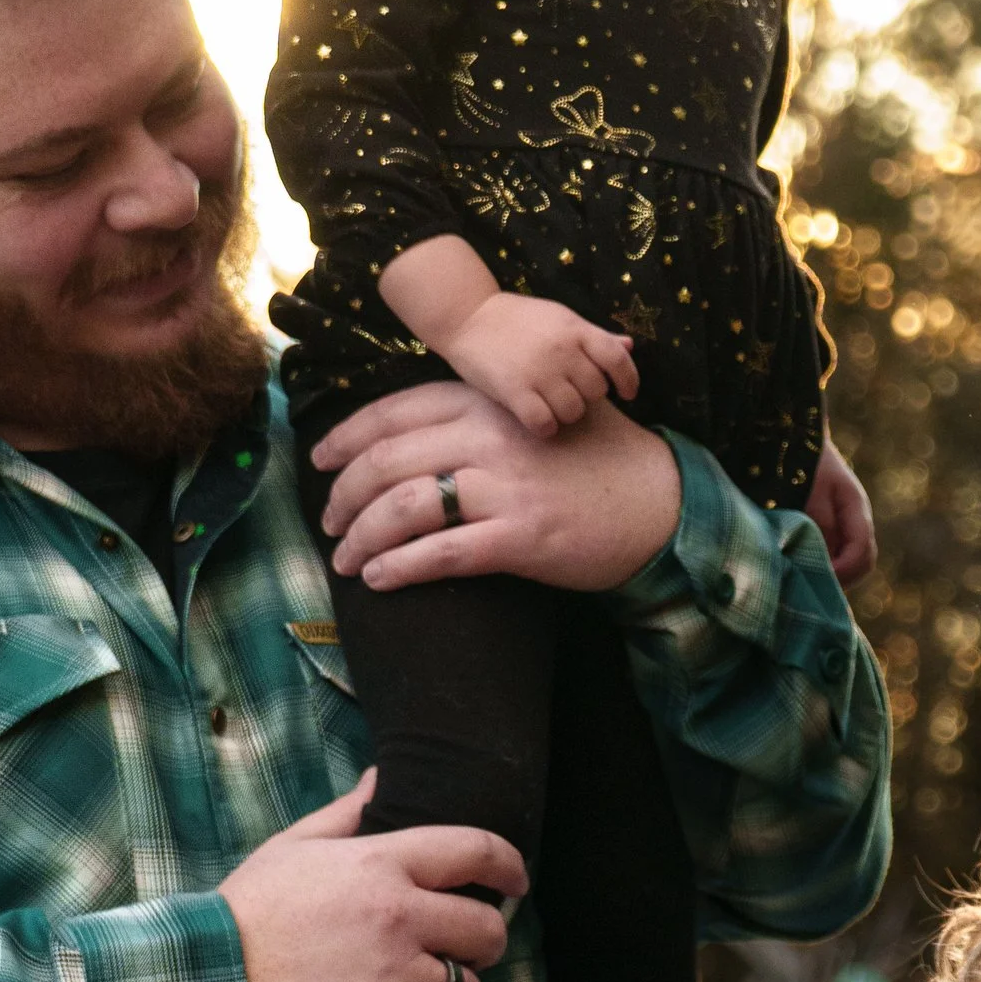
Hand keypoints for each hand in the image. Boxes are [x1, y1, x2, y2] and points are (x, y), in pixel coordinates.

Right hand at [220, 778, 526, 981]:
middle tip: (465, 951)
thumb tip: (380, 777)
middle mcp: (398, 918)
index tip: (516, 882)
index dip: (508, 865)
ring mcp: (392, 979)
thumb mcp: (292, 847)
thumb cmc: (244, 914)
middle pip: (486, 929)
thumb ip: (347, 813)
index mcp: (380, 864)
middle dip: (485, 942)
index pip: (474, 851)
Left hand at [310, 383, 682, 593]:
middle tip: (328, 523)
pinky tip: (379, 579)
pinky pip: (442, 552)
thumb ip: (480, 410)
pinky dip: (400, 568)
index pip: (393, 413)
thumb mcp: (539, 411)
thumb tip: (414, 424)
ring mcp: (506, 486)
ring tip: (346, 559)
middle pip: (387, 461)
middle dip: (343, 496)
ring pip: (404, 507)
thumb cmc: (597, 457)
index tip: (320, 461)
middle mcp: (490, 436)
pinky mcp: (521, 536)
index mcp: (488, 402)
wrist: (659, 501)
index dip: (346, 439)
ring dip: (361, 536)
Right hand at [448, 291, 638, 434]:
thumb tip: (629, 346)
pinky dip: (546, 427)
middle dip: (586, 396)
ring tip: (551, 404)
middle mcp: (562, 351)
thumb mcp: (560, 317)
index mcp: (576, 329)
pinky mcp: (515, 391)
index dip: (629, 380)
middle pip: (596, 391)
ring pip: (574, 412)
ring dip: (566, 414)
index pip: (618, 359)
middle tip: (568, 391)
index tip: (628, 394)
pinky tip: (539, 419)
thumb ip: (594, 335)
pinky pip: (545, 424)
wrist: (467, 315)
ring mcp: (539, 372)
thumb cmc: (517, 318)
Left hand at [805, 436, 876, 584]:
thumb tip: (825, 561)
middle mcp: (856, 521)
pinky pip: (836, 557)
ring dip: (832, 575)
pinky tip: (801, 568)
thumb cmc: (802, 462)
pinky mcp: (832, 529)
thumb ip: (821, 525)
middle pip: (862, 565)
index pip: (862, 554)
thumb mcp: (811, 492)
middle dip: (840, 579)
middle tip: (808, 586)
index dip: (842, 572)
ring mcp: (846, 526)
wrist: (795, 439)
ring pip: (851, 564)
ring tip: (803, 579)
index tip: (816, 578)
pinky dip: (824, 567)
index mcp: (855, 509)